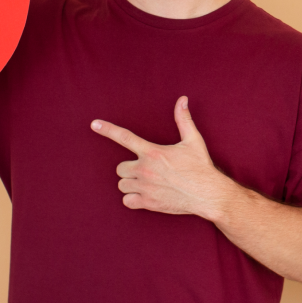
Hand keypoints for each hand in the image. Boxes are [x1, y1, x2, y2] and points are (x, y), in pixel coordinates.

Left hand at [91, 96, 235, 219]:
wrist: (207, 193)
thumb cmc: (200, 166)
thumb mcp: (193, 140)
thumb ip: (183, 119)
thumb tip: (182, 99)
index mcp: (152, 152)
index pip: (125, 137)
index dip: (107, 129)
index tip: (94, 124)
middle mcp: (145, 169)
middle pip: (120, 168)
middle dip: (130, 168)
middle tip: (146, 170)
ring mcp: (144, 187)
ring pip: (122, 184)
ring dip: (131, 183)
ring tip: (147, 183)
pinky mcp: (147, 203)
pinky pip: (127, 201)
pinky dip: (133, 199)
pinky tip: (146, 196)